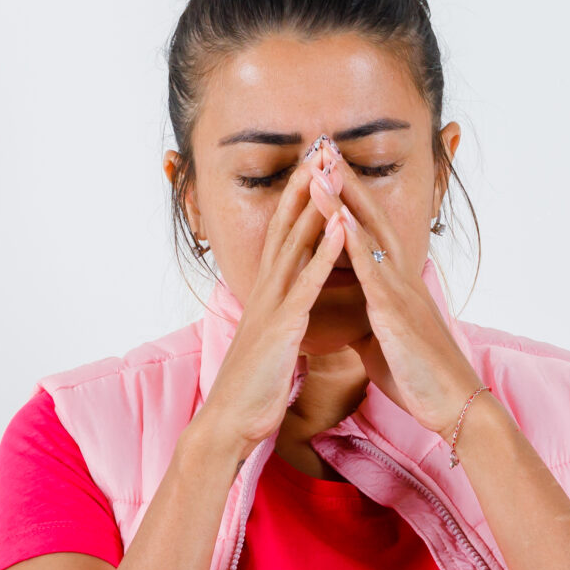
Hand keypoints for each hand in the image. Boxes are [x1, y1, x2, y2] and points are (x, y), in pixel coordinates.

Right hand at [184, 138, 350, 451]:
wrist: (230, 422)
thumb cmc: (252, 389)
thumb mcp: (269, 343)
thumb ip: (280, 319)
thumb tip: (290, 309)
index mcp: (267, 293)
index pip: (283, 235)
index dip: (298, 200)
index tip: (313, 168)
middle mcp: (266, 290)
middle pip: (286, 226)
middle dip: (303, 186)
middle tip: (320, 147)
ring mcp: (272, 305)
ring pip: (294, 244)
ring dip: (314, 205)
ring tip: (329, 169)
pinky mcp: (282, 325)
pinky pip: (308, 283)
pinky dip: (324, 253)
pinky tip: (340, 227)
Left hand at [313, 153, 481, 431]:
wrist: (451, 403)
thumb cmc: (418, 374)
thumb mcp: (386, 338)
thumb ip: (371, 316)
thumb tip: (356, 312)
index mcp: (395, 283)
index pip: (369, 230)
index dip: (350, 198)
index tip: (328, 169)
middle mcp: (400, 278)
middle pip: (371, 217)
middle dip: (347, 182)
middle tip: (324, 147)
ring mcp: (400, 292)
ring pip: (370, 235)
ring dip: (346, 201)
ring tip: (323, 169)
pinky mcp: (397, 314)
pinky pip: (373, 273)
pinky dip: (355, 244)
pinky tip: (339, 220)